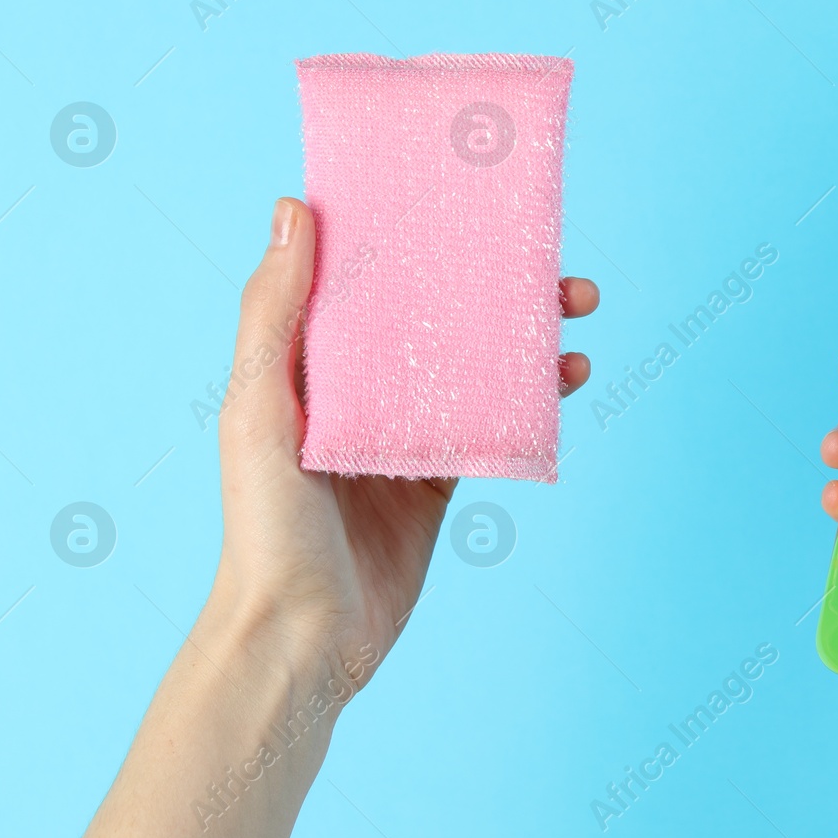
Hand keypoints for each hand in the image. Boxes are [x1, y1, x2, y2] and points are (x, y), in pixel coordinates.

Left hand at [215, 197, 598, 686]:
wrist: (303, 638)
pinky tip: (567, 376)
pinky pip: (494, 421)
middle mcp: (357, 388)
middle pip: (436, 312)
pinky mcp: (441, 477)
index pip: (364, 276)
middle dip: (496, 281)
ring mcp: (404, 432)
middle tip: (555, 262)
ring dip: (528, 331)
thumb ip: (274, 312)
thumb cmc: (265, 524)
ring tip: (577, 308)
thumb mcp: (260, 407)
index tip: (465, 198)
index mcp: (307, 361)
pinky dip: (534, 395)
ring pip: (476, 361)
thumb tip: (292, 206)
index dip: (413, 234)